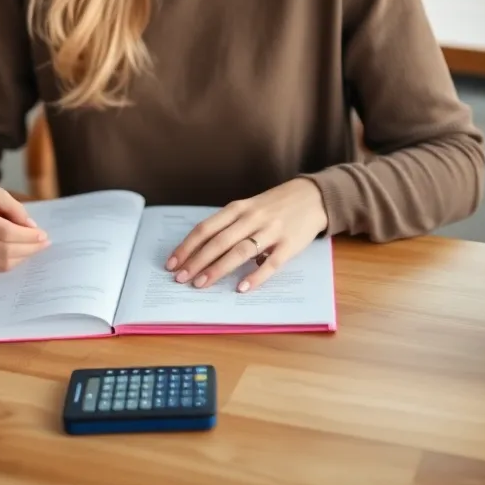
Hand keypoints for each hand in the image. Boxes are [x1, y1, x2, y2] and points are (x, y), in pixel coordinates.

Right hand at [0, 171, 49, 271]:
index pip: (6, 233)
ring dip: (22, 257)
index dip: (27, 237)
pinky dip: (10, 261)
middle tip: (44, 243)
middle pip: (4, 250)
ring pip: (0, 263)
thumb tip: (32, 229)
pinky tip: (19, 251)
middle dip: (29, 248)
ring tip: (35, 247)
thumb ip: (16, 210)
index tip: (43, 235)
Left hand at [165, 179, 328, 292]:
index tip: (172, 263)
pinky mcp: (289, 244)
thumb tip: (202, 251)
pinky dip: (255, 276)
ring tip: (201, 284)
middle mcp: (252, 218)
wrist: (312, 196)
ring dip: (218, 269)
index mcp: (238, 208)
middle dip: (197, 261)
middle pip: (219, 241)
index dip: (187, 246)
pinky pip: (270, 263)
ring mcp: (271, 231)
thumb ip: (229, 225)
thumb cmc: (274, 205)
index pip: (206, 228)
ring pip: (240, 251)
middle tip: (180, 278)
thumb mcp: (249, 207)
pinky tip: (241, 288)